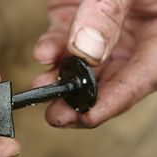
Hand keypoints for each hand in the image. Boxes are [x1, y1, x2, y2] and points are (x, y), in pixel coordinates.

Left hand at [33, 0, 156, 126]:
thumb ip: (108, 13)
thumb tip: (87, 50)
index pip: (139, 80)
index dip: (112, 102)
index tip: (86, 117)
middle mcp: (132, 39)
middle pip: (107, 80)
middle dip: (79, 99)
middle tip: (57, 114)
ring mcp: (103, 32)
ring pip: (81, 66)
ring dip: (60, 78)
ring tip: (42, 88)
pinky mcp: (78, 21)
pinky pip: (64, 41)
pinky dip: (52, 48)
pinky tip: (43, 54)